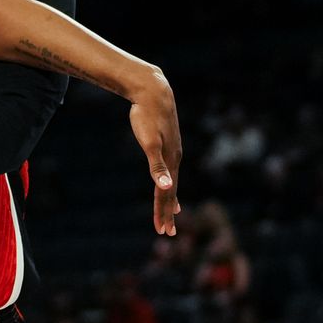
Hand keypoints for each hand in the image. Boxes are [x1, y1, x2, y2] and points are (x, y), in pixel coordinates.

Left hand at [127, 70, 182, 235]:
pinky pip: (170, 169)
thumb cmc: (147, 116)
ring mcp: (173, 151)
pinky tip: (168, 182)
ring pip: (172, 180)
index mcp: (171, 161)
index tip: (162, 231)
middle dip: (168, 212)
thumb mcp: (149, 142)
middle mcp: (175, 159)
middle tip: (167, 231)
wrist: (153, 91)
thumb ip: (157, 166)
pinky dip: (169, 181)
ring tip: (172, 214)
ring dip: (170, 198)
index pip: (167, 193)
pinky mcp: (169, 144)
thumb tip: (166, 186)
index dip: (163, 212)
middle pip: (171, 190)